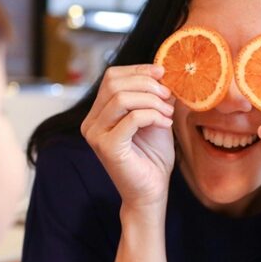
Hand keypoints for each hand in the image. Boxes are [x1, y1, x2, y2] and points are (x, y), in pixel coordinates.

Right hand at [81, 64, 175, 209]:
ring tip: (168, 113)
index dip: (138, 70)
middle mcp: (91, 122)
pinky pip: (132, 118)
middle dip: (147, 83)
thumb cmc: (153, 157)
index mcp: (98, 113)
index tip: (162, 73)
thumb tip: (164, 72)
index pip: (111, 77)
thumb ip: (155, 96)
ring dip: (152, 100)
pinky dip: (153, 115)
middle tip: (168, 95)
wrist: (152, 191)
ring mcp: (96, 135)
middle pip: (114, 83)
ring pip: (122, 98)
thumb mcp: (156, 117)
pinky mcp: (107, 147)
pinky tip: (165, 124)